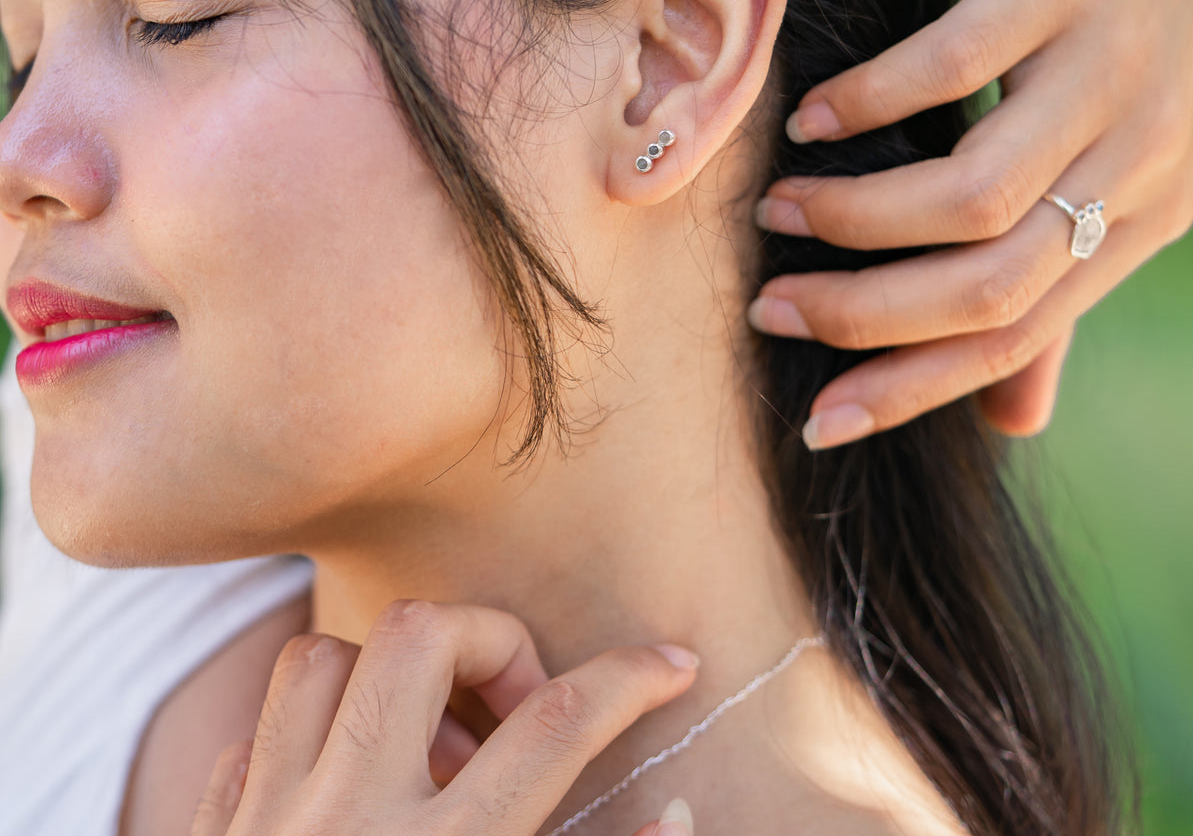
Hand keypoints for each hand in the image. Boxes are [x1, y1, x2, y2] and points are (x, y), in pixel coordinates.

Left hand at [189, 598, 698, 835]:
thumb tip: (678, 814)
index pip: (556, 728)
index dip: (630, 680)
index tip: (673, 664)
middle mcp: (349, 825)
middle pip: (418, 637)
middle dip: (486, 641)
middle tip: (515, 709)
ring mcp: (267, 824)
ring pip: (320, 660)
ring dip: (384, 679)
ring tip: (427, 747)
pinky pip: (253, 738)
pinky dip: (309, 742)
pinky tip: (349, 796)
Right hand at [750, 0, 1192, 446]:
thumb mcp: (1094, 145)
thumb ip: (1055, 271)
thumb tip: (1014, 423)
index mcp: (1154, 205)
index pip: (1022, 334)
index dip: (913, 388)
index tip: (818, 419)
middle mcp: (1153, 147)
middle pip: (995, 283)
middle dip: (868, 314)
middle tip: (772, 306)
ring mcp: (1118, 60)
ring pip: (976, 195)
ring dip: (857, 217)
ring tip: (780, 208)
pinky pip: (957, 66)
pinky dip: (873, 102)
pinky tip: (814, 110)